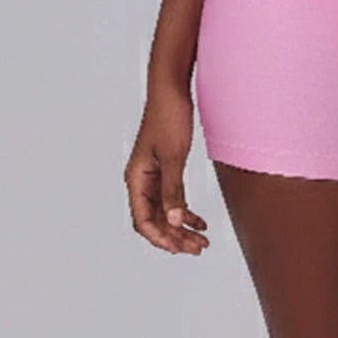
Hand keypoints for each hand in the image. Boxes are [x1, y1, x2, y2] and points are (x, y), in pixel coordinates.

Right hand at [124, 82, 209, 254]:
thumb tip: (175, 222)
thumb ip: (173, 190)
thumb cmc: (168, 116)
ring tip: (201, 241)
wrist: (171, 88)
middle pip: (155, 220)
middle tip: (198, 248)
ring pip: (165, 212)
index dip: (161, 238)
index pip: (143, 221)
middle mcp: (141, 180)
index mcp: (136, 178)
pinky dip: (185, 211)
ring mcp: (152, 175)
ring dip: (181, 228)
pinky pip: (172, 198)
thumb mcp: (173, 155)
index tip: (180, 248)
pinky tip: (200, 221)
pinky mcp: (164, 168)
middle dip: (175, 237)